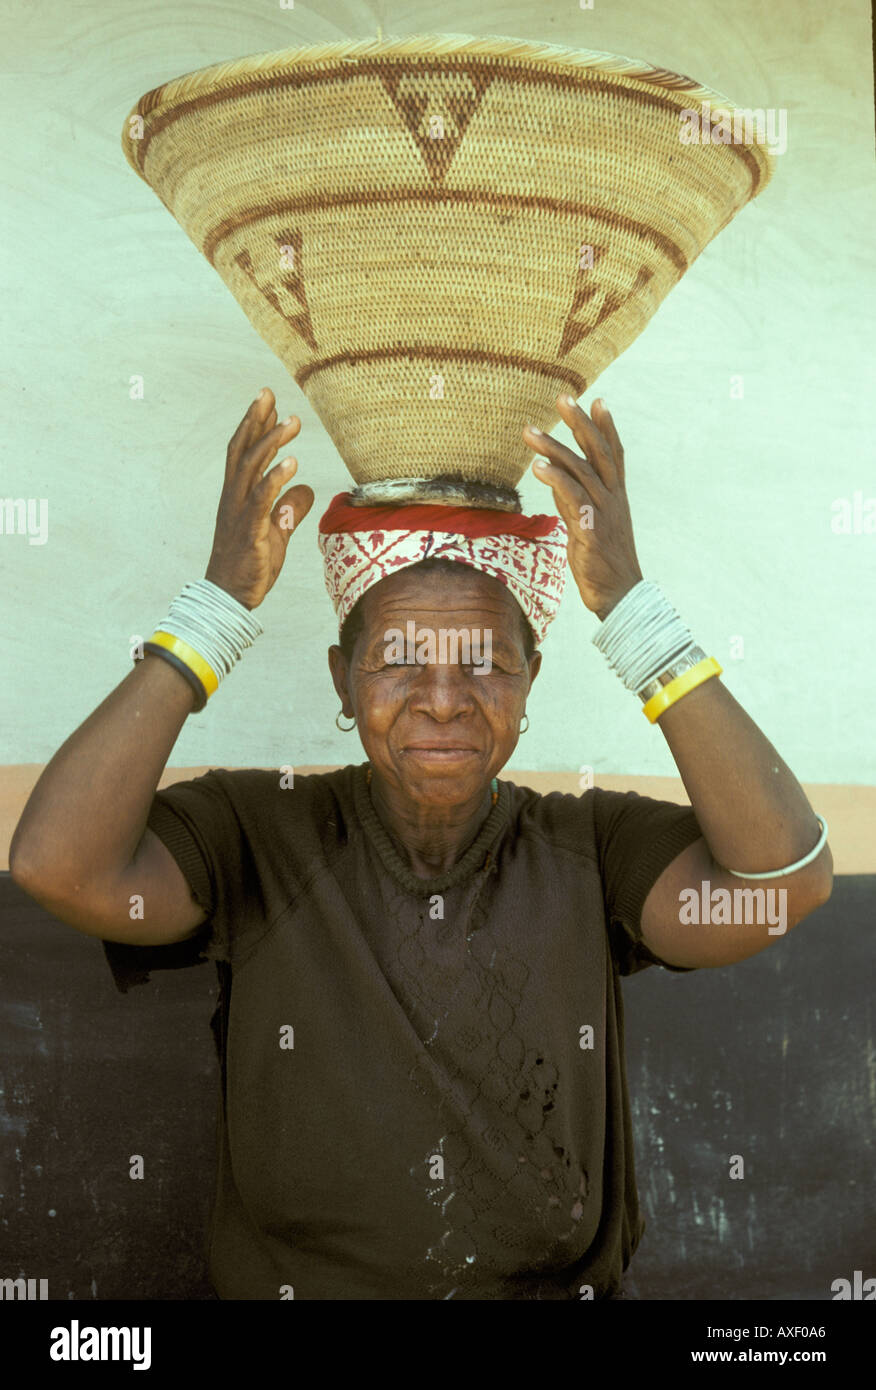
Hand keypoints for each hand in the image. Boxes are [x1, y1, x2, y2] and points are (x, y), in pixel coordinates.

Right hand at [205, 387, 313, 608]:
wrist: (230, 597)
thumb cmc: (250, 565)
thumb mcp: (276, 532)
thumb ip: (290, 509)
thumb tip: (306, 488)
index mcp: (238, 497)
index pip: (243, 453)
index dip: (254, 425)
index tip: (267, 401)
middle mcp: (234, 499)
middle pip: (242, 451)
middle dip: (256, 420)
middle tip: (269, 393)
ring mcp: (240, 514)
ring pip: (252, 469)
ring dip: (271, 442)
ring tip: (292, 422)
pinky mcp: (250, 531)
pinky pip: (261, 500)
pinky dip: (276, 479)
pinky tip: (292, 463)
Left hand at [524, 396, 642, 619]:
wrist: (619, 597)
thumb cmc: (603, 562)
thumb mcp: (590, 525)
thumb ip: (576, 501)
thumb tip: (558, 481)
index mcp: (616, 497)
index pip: (614, 455)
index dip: (607, 428)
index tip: (597, 400)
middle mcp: (613, 500)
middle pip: (599, 453)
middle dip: (580, 423)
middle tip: (562, 397)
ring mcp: (603, 514)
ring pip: (581, 471)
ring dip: (555, 448)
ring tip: (530, 432)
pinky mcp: (590, 532)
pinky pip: (573, 499)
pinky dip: (556, 480)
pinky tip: (538, 467)